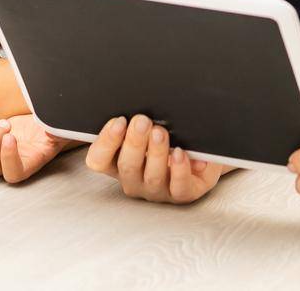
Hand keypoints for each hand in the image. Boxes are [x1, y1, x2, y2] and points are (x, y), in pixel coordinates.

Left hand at [0, 115, 69, 183]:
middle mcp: (7, 169)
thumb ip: (57, 133)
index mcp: (27, 167)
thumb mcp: (56, 131)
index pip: (12, 174)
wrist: (33, 128)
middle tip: (5, 124)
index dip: (7, 157)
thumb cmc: (45, 131)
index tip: (11, 136)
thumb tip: (53, 132)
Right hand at [84, 113, 230, 203]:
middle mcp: (134, 179)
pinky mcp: (182, 194)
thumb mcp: (147, 128)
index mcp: (118, 162)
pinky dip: (180, 168)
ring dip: (156, 152)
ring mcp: (157, 190)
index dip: (106, 142)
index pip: (99, 160)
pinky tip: (181, 152)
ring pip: (152, 176)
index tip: (119, 121)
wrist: (200, 154)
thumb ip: (136, 120)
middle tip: (142, 121)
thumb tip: (135, 104)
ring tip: (161, 132)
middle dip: (134, 142)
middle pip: (127, 166)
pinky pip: (179, 186)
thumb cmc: (167, 137)